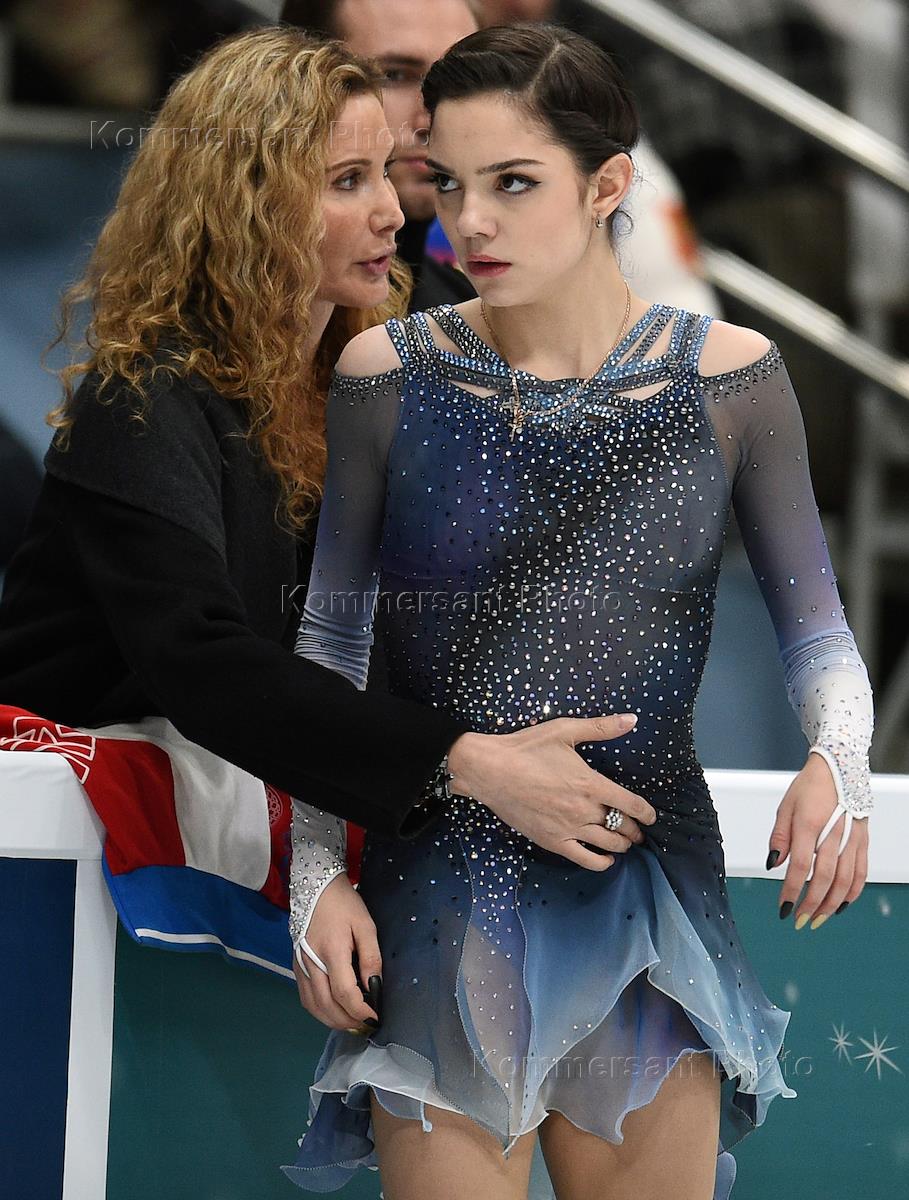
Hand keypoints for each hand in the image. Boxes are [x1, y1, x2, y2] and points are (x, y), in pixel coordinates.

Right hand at [293, 874, 381, 1031]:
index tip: (375, 1018)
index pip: (344, 992)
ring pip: (314, 1006)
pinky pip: (306, 998)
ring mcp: (300, 966)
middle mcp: (312, 963)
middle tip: (366, 1026)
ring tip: (352, 1024)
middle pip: (327, 1005)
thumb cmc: (345, 905)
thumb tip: (374, 986)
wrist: (316, 888)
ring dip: (333, 1021)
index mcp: (332, 951)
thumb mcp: (365, 925)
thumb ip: (371, 957)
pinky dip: (320, 1011)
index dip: (360, 1011)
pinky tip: (334, 1012)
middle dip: (348, 1021)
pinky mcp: (296, 967)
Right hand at [446, 714, 656, 870]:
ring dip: (622, 844)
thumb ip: (601, 727)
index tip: (652, 816)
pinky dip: (601, 862)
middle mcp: (584, 809)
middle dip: (635, 829)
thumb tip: (631, 719)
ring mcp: (568, 829)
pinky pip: (585, 860)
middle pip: (622, 826)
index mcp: (590, 783)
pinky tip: (606, 859)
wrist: (490, 770)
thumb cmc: (526, 748)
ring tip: (626, 842)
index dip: (647, 812)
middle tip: (638, 830)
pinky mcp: (552, 842)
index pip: (631, 804)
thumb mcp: (565, 730)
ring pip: (608, 844)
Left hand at [766, 752, 868, 928]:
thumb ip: (779, 837)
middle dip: (811, 904)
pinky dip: (852, 892)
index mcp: (809, 825)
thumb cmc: (810, 787)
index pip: (799, 866)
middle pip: (824, 879)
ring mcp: (852, 839)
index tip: (784, 908)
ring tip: (818, 918)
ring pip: (845, 881)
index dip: (792, 891)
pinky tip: (841, 904)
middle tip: (800, 920)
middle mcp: (834, 835)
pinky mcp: (863, 841)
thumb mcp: (786, 807)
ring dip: (831, 904)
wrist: (839, 769)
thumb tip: (773, 863)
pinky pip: (861, 873)